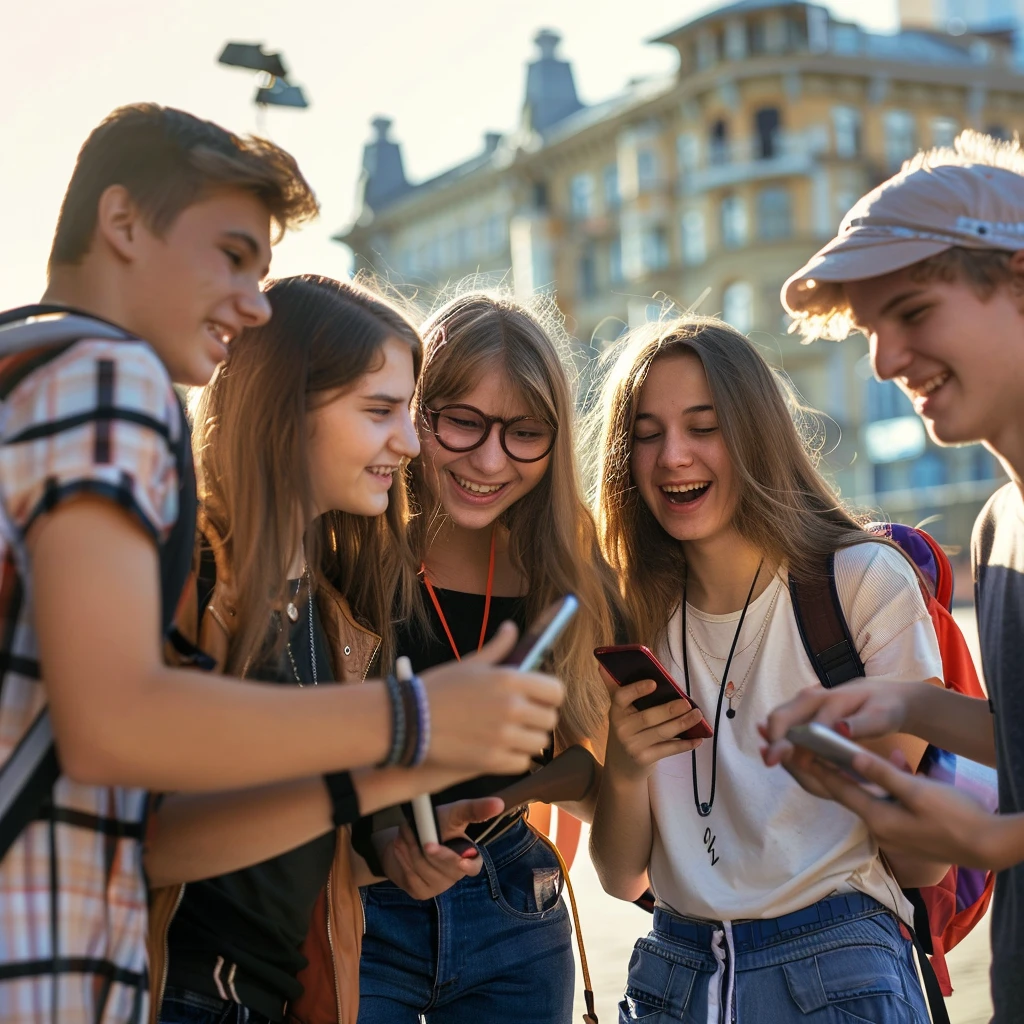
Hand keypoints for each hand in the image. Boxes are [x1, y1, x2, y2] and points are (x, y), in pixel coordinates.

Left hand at [379, 796, 502, 898]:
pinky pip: (411, 877)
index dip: (467, 864)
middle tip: (423, 838)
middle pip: (444, 866)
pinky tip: (401, 847)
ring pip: (425, 869)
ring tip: (405, 832)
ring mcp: (439, 886)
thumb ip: (474, 810)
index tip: (462, 861)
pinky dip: (403, 859)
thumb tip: (499, 804)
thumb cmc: (437, 823)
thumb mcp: (455, 813)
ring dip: (412, 848)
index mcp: (470, 858)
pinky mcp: (420, 891)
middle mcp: (456, 875)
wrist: (408, 838)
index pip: (473, 866)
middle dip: (432, 850)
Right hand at [422, 622, 563, 775]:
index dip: (551, 695)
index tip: (542, 698)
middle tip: (524, 717)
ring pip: (539, 743)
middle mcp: (512, 708)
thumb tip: (512, 628)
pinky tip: (501, 749)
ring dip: (529, 739)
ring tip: (513, 734)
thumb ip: (499, 647)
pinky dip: (515, 757)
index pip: (556, 690)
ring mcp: (503, 736)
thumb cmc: (439, 687)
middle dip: (540, 717)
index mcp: (511, 680)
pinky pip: (522, 762)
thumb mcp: (471, 663)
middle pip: (550, 719)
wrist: (409, 718)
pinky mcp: (492, 760)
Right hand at [603, 670, 704, 781]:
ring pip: (661, 733)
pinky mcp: (645, 759)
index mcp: (616, 711)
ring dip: (682, 724)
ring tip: (698, 715)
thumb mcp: (619, 712)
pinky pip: (668, 750)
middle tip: (688, 703)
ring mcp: (633, 746)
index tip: (654, 683)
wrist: (621, 767)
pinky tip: (698, 739)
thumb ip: (615, 688)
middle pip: (648, 717)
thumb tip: (602, 665)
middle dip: (670, 710)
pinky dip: (684, 745)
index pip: (621, 697)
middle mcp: (622, 729)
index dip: (637, 690)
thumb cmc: (625, 731)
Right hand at [760, 680, 915, 768]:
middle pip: (779, 718)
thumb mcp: (882, 716)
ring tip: (775, 760)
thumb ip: (861, 724)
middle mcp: (811, 697)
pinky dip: (782, 739)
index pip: (801, 724)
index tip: (779, 761)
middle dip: (773, 741)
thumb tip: (839, 729)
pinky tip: (782, 752)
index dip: (788, 743)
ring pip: (780, 720)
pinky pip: (787, 724)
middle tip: (770, 761)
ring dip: (776, 740)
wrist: (884, 697)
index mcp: (831, 700)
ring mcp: (805, 702)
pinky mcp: (805, 710)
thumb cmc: (884, 708)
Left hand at [794, 746, 1015, 870]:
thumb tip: (850, 756)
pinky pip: (881, 803)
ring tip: (834, 754)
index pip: (838, 788)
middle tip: (804, 751)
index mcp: (877, 817)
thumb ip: (882, 774)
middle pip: (845, 794)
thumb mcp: (917, 790)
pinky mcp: (904, 832)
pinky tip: (884, 766)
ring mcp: (891, 833)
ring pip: (863, 797)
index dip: (817, 767)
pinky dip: (876, 786)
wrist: (988, 846)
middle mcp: (878, 828)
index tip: (798, 749)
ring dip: (851, 776)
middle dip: (825, 771)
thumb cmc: (956, 816)